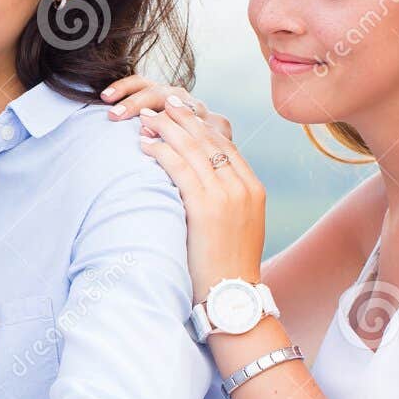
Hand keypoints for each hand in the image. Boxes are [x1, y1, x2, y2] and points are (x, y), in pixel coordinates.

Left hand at [101, 74, 232, 139]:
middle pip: (158, 92)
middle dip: (135, 102)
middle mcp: (184, 98)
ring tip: (143, 130)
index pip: (141, 84)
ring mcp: (203, 111)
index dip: (123, 87)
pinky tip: (175, 146)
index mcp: (165, 95)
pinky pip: (203, 129)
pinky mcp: (221, 126)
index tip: (104, 97)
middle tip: (114, 115)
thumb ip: (138, 126)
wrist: (214, 164)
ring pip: (179, 107)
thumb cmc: (173, 148)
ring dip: (160, 118)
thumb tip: (107, 119)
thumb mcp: (153, 131)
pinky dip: (190, 135)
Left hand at [138, 101, 265, 300]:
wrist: (232, 295)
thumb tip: (201, 183)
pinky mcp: (207, 207)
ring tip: (146, 119)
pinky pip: (180, 169)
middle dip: (182, 118)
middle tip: (162, 103)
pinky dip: (161, 152)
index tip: (181, 111)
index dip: (201, 125)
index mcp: (253, 188)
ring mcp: (228, 195)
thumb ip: (225, 199)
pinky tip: (145, 146)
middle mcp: (243, 187)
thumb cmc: (226, 265)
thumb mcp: (237, 225)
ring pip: (193, 149)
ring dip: (166, 129)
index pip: (226, 144)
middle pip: (209, 140)